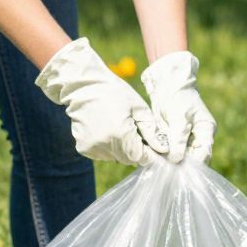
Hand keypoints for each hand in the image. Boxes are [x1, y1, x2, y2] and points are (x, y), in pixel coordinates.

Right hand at [36, 38, 169, 166]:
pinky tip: (107, 129)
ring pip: (116, 158)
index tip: (155, 148)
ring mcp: (92, 148)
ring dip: (122, 149)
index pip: (141, 157)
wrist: (84, 87)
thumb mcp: (139, 108)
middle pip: (128, 159)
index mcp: (121, 134)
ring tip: (120, 126)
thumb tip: (163, 149)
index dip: (150, 154)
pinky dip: (109, 146)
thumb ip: (151, 131)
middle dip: (136, 150)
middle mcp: (105, 145)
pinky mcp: (83, 148)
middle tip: (137, 132)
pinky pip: (103, 154)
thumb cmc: (116, 93)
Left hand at [141, 51, 216, 164]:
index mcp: (206, 130)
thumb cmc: (178, 97)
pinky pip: (171, 153)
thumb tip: (177, 160)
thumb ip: (179, 138)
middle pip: (194, 159)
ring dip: (172, 164)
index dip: (194, 164)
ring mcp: (186, 139)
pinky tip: (156, 162)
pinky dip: (164, 158)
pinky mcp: (174, 139)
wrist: (167, 85)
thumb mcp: (179, 117)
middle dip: (182, 166)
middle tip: (168, 174)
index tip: (181, 171)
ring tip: (160, 170)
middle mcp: (198, 137)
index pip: (204, 153)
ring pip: (181, 158)